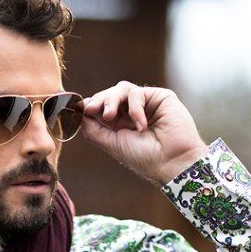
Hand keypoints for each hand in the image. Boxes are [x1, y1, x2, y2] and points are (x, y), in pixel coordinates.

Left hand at [80, 81, 208, 185]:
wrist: (171, 162)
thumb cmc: (144, 158)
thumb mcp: (112, 144)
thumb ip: (94, 130)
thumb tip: (78, 114)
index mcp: (120, 125)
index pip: (101, 108)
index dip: (90, 106)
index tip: (79, 109)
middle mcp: (132, 113)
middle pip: (109, 95)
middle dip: (99, 101)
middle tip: (91, 109)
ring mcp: (146, 104)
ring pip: (122, 89)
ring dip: (112, 99)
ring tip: (110, 115)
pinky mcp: (159, 97)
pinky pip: (137, 93)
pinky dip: (135, 108)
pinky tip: (141, 125)